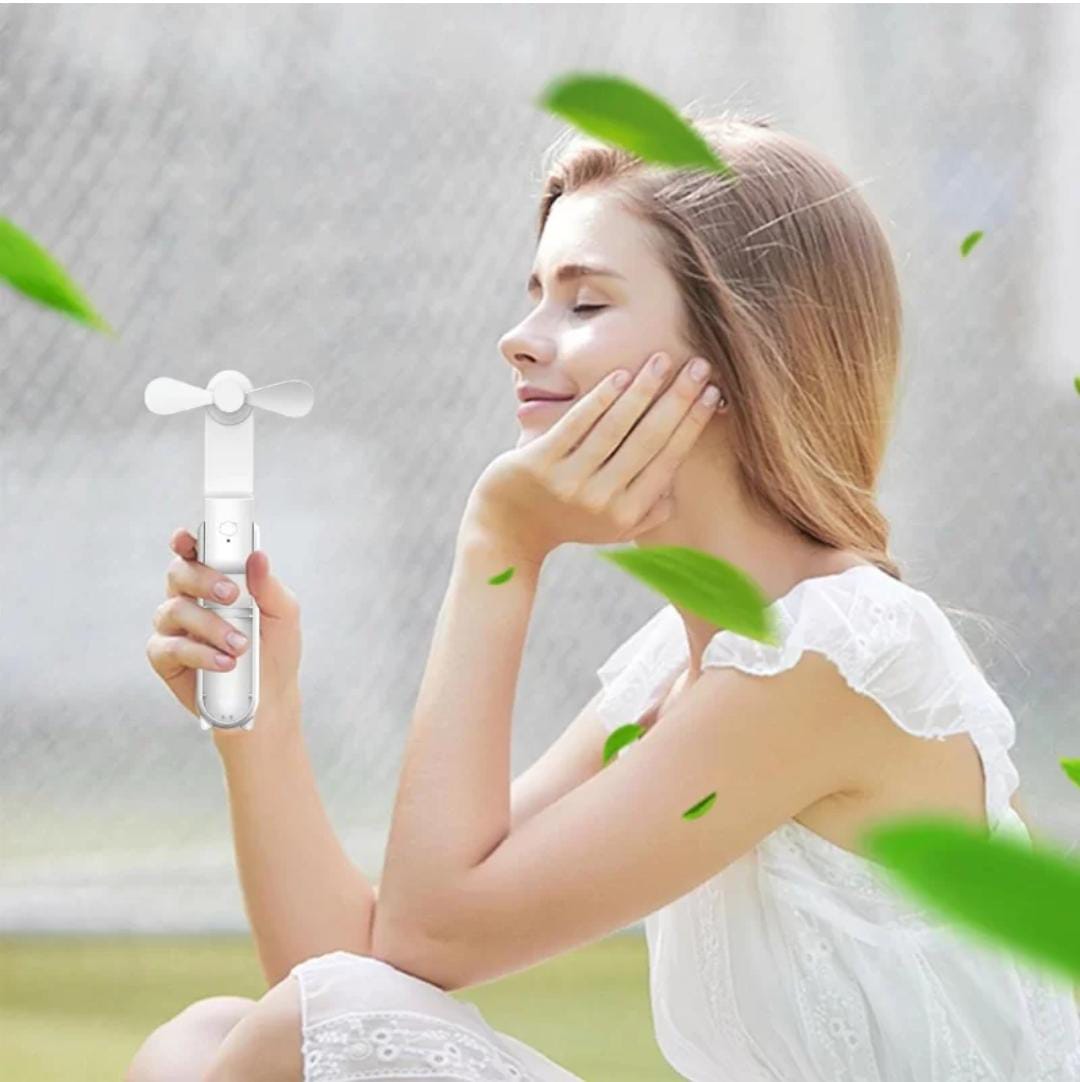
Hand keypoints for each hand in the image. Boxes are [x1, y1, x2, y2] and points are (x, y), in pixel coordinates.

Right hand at [146, 528, 302, 729]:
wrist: (271, 698)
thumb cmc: (276, 649)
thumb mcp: (284, 615)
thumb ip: (269, 586)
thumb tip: (257, 556)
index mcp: (217, 581)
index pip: (196, 552)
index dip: (187, 541)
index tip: (188, 537)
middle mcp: (191, 599)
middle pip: (178, 573)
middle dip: (202, 579)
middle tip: (231, 595)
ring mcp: (175, 628)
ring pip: (174, 610)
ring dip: (211, 626)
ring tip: (241, 645)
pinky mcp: (166, 658)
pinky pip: (171, 647)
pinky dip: (200, 654)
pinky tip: (224, 663)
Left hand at [463, 351, 720, 562]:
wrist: (507, 530)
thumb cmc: (566, 522)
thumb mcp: (611, 529)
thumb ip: (646, 512)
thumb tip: (677, 488)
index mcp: (626, 513)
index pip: (668, 460)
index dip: (692, 424)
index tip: (714, 393)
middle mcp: (601, 501)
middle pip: (649, 440)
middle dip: (678, 399)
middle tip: (700, 365)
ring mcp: (569, 482)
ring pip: (615, 428)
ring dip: (643, 390)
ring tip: (662, 359)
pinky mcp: (539, 464)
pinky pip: (576, 424)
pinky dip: (600, 398)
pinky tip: (620, 374)